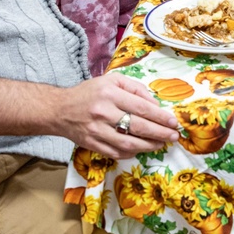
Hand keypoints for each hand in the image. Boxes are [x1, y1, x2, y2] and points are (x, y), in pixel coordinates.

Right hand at [56, 72, 178, 158]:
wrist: (60, 110)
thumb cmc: (90, 93)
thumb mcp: (112, 81)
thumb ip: (136, 89)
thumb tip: (156, 105)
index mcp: (110, 94)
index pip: (142, 108)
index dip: (161, 117)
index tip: (173, 122)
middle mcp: (103, 112)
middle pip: (138, 127)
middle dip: (160, 133)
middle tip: (174, 136)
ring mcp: (97, 131)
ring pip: (129, 144)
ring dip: (149, 146)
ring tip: (161, 143)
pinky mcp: (93, 144)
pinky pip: (117, 153)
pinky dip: (132, 153)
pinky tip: (141, 148)